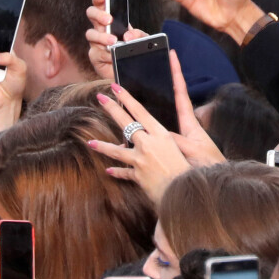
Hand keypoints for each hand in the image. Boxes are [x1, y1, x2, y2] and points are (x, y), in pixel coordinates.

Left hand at [90, 84, 197, 203]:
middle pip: (125, 123)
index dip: (126, 98)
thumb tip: (151, 138)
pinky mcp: (137, 175)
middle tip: (100, 97)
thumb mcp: (180, 148)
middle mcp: (147, 144)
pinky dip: (117, 172)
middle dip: (112, 109)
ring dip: (103, 146)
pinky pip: (124, 173)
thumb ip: (163, 141)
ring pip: (116, 150)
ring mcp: (140, 160)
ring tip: (91, 143)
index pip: (140, 111)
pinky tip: (109, 171)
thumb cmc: (188, 168)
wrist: (185, 190)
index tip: (115, 88)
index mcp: (160, 134)